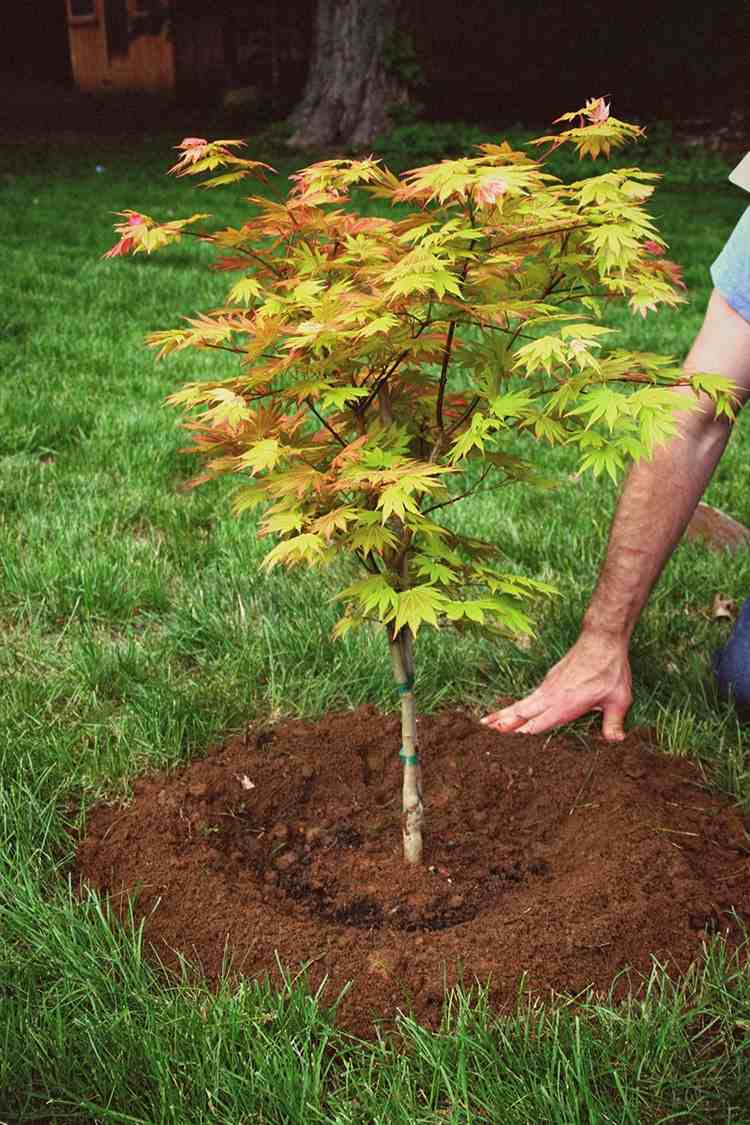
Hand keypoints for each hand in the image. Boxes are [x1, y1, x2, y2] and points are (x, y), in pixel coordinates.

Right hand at [480, 630, 631, 740]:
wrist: (602, 640)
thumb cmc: (610, 671)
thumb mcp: (619, 700)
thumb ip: (614, 724)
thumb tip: (617, 742)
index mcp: (565, 705)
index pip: (538, 724)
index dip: (521, 735)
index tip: (504, 744)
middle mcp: (551, 696)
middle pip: (521, 713)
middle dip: (502, 724)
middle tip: (483, 733)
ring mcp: (548, 686)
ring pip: (521, 703)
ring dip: (503, 713)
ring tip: (485, 723)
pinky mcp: (550, 679)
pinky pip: (529, 696)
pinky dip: (516, 705)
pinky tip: (513, 710)